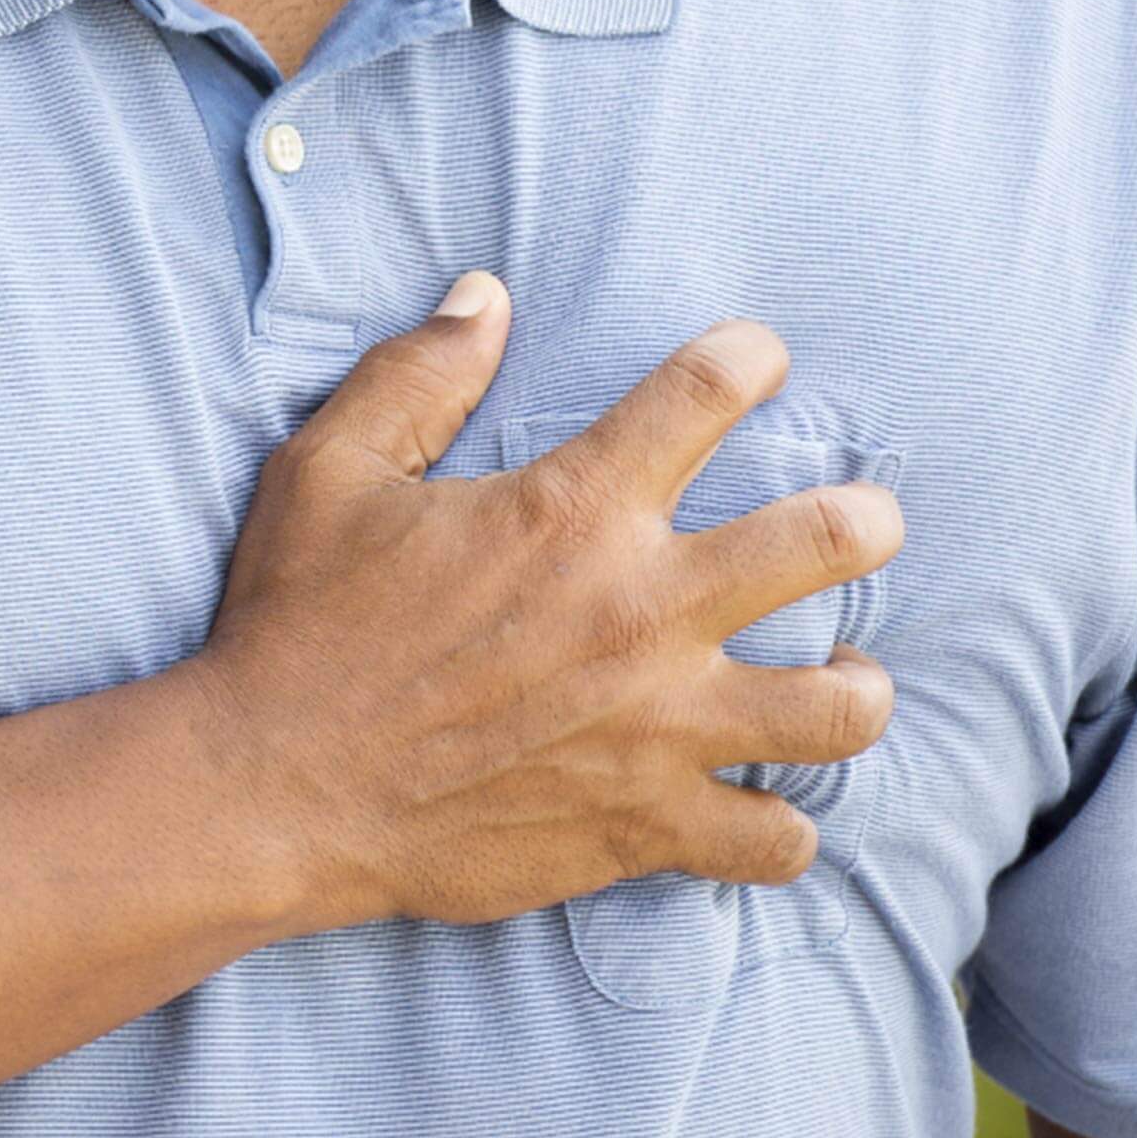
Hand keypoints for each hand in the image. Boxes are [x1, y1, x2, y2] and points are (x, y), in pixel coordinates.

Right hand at [191, 270, 905, 933]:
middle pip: (828, 542)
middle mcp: (641, 610)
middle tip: (861, 525)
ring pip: (837, 709)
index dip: (746, 359)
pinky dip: (781, 830)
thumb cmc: (296, 623)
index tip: (756, 361)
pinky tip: (764, 808)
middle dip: (865, 522)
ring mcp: (656, 728)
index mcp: (572, 509)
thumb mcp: (328, 471)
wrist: (271, 789)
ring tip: (846, 677)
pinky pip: (772, 842)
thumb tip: (485, 295)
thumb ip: (415, 376)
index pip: (705, 393)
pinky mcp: (642, 824)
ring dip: (856, 688)